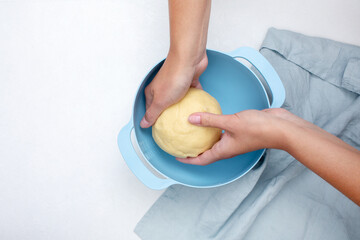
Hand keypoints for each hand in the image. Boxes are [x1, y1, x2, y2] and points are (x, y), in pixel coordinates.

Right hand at [140, 52, 207, 127]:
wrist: (189, 59)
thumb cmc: (173, 77)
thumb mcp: (161, 101)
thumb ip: (152, 113)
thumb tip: (143, 124)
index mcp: (152, 92)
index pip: (150, 111)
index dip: (154, 121)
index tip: (160, 131)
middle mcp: (163, 88)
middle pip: (165, 106)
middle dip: (170, 117)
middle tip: (175, 129)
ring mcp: (176, 85)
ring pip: (179, 101)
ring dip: (183, 110)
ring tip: (188, 122)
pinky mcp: (188, 82)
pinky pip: (192, 95)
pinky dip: (194, 102)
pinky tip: (199, 110)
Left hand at [176, 108, 296, 164]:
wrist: (280, 128)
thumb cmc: (259, 129)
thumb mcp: (231, 122)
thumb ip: (210, 120)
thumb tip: (191, 119)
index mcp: (224, 151)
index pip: (201, 160)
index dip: (187, 160)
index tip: (176, 157)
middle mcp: (227, 148)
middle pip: (206, 152)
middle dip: (192, 150)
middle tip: (180, 143)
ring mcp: (234, 140)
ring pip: (214, 142)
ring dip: (202, 138)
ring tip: (191, 131)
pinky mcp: (239, 131)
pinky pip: (222, 131)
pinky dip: (213, 127)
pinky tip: (209, 118)